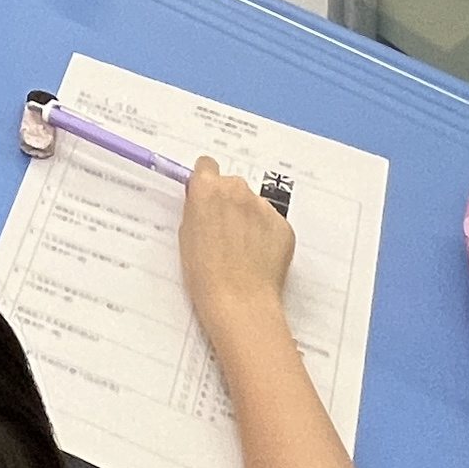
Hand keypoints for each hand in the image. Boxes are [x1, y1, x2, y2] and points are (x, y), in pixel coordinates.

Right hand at [179, 160, 298, 343]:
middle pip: (232, 186)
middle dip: (228, 203)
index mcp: (208, 189)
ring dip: (248, 220)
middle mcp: (237, 190)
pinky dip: (266, 236)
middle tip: (223, 233)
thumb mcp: (185, 236)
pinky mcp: (283, 225)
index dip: (206, 183)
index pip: (206, 165)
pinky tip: (257, 259)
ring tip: (242, 251)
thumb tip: (203, 203)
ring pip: (254, 205)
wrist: (239, 301)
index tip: (207, 197)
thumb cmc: (204, 274)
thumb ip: (196, 210)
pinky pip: (272, 224)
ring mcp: (263, 207)